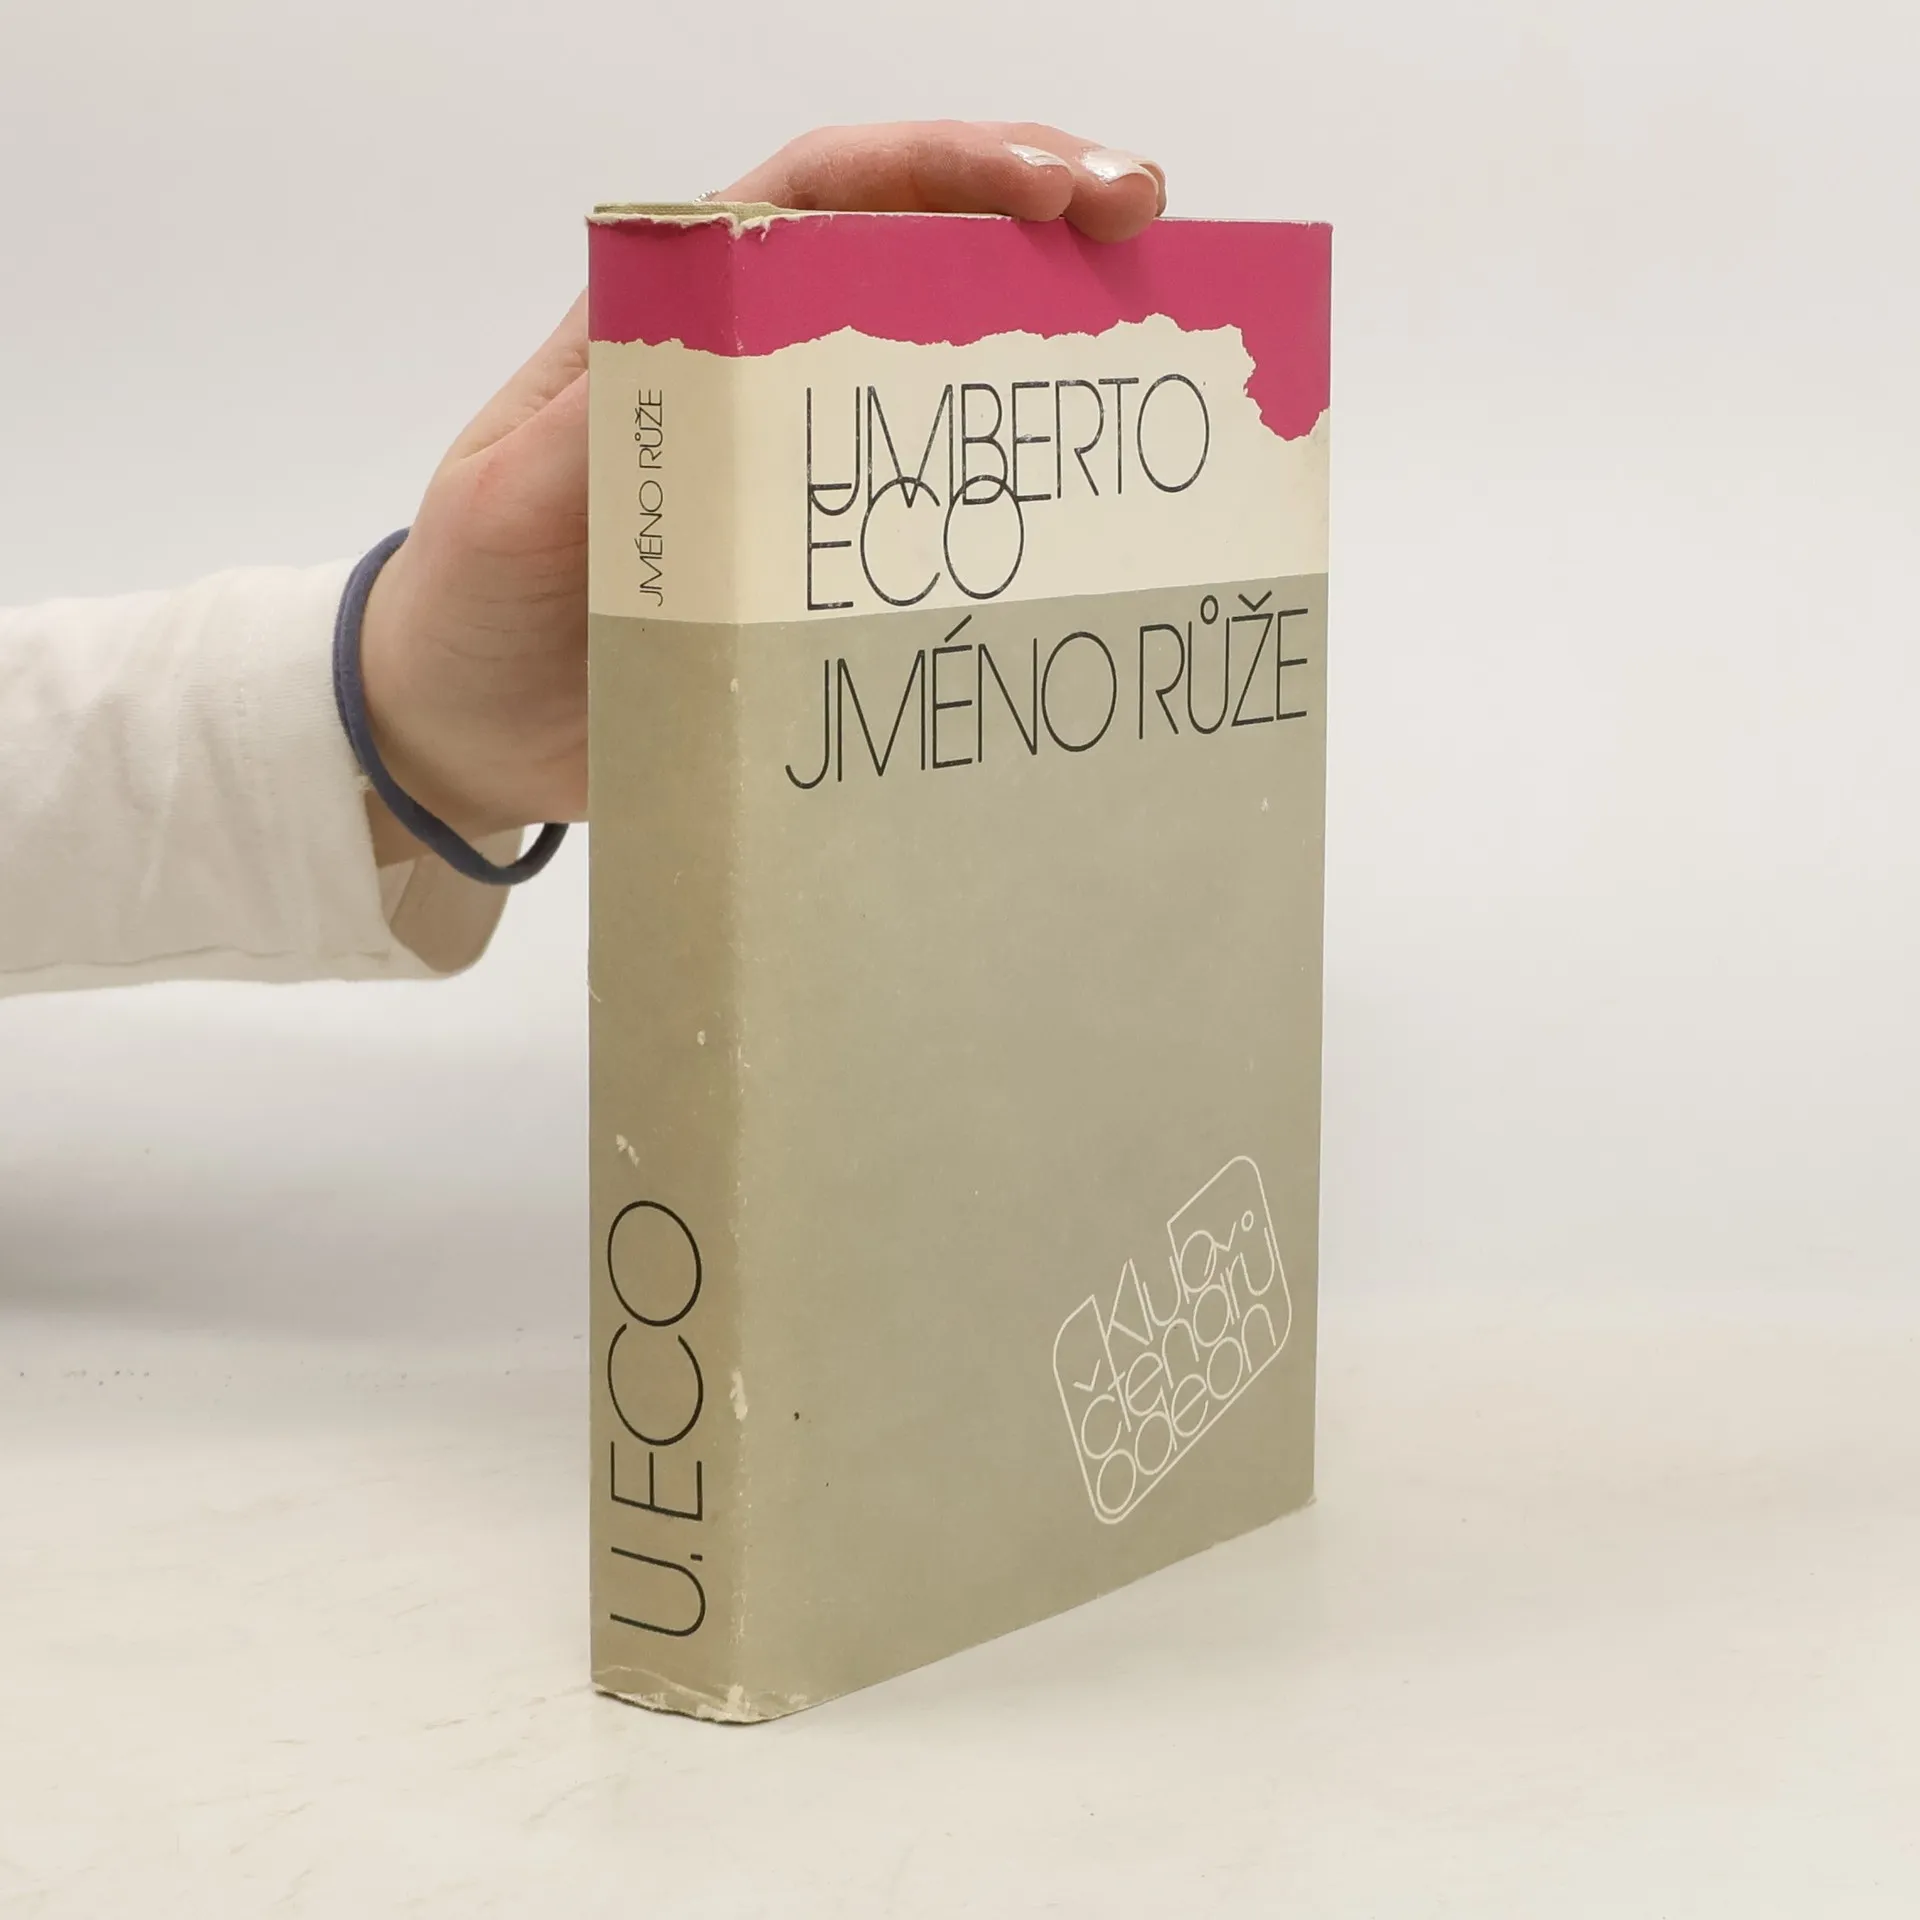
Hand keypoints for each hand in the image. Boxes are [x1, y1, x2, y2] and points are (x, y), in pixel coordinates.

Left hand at [357, 123, 1167, 861]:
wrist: (469, 730)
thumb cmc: (472, 601)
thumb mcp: (510, 506)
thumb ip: (593, 432)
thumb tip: (691, 360)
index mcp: (673, 316)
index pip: (818, 195)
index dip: (939, 171)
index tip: (1046, 187)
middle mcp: (753, 369)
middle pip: (908, 253)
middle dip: (1033, 216)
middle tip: (1144, 219)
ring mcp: (800, 467)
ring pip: (938, 371)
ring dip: (1044, 345)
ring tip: (1156, 336)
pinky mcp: (825, 562)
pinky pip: (931, 510)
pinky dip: (1010, 495)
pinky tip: (1082, 504)